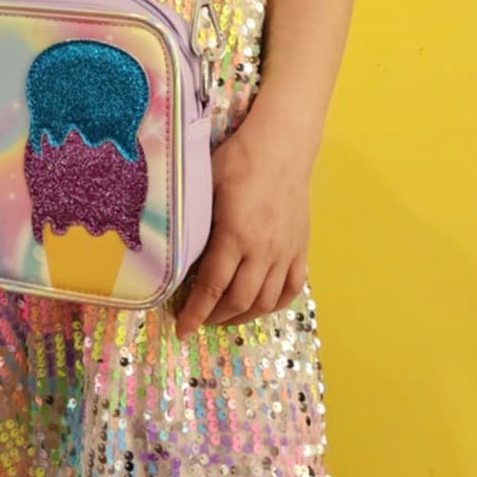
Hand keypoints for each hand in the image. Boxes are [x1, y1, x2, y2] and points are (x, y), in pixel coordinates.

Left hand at [173, 120, 312, 334]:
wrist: (281, 146)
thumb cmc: (238, 160)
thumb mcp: (206, 187)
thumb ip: (195, 222)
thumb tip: (175, 250)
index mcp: (235, 236)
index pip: (211, 287)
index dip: (195, 313)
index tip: (183, 330)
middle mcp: (263, 251)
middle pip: (238, 301)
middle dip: (215, 317)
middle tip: (199, 321)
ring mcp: (285, 253)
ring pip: (265, 301)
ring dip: (242, 316)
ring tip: (224, 316)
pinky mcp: (301, 249)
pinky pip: (291, 289)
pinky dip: (274, 304)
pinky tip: (259, 305)